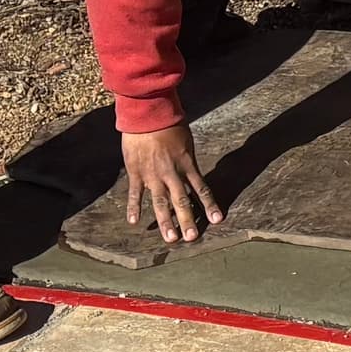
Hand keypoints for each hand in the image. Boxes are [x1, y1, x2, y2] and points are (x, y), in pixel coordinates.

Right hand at [122, 124, 224, 242]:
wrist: (148, 113)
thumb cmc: (170, 123)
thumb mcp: (187, 142)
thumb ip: (188, 161)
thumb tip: (193, 176)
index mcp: (187, 165)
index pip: (201, 189)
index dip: (209, 205)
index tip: (217, 219)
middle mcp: (171, 173)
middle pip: (181, 201)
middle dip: (187, 221)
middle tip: (192, 238)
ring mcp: (152, 175)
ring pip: (160, 203)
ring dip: (165, 222)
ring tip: (170, 238)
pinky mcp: (136, 172)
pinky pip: (135, 193)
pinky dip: (134, 208)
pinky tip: (133, 222)